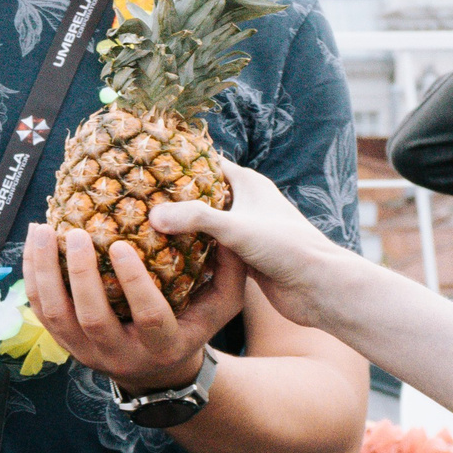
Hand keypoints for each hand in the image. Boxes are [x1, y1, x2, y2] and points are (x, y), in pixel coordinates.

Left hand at [23, 222, 244, 392]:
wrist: (157, 372)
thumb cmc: (191, 325)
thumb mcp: (221, 306)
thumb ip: (229, 272)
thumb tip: (228, 231)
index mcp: (163, 346)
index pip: (148, 317)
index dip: (134, 283)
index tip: (121, 245)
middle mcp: (121, 355)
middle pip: (92, 318)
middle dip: (80, 274)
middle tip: (77, 233)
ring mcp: (88, 353)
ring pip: (56, 316)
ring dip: (45, 272)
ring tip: (42, 230)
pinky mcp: (64, 345)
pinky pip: (39, 313)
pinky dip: (31, 278)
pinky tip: (32, 245)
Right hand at [147, 162, 354, 330]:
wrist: (318, 288)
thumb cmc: (285, 247)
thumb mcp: (235, 226)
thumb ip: (194, 218)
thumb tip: (153, 215)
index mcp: (247, 183)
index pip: (205, 164)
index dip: (176, 164)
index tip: (144, 166)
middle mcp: (245, 203)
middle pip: (200, 196)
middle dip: (171, 200)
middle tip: (134, 202)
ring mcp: (244, 231)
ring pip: (203, 225)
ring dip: (180, 229)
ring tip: (142, 229)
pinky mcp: (243, 257)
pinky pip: (210, 250)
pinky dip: (191, 252)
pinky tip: (164, 259)